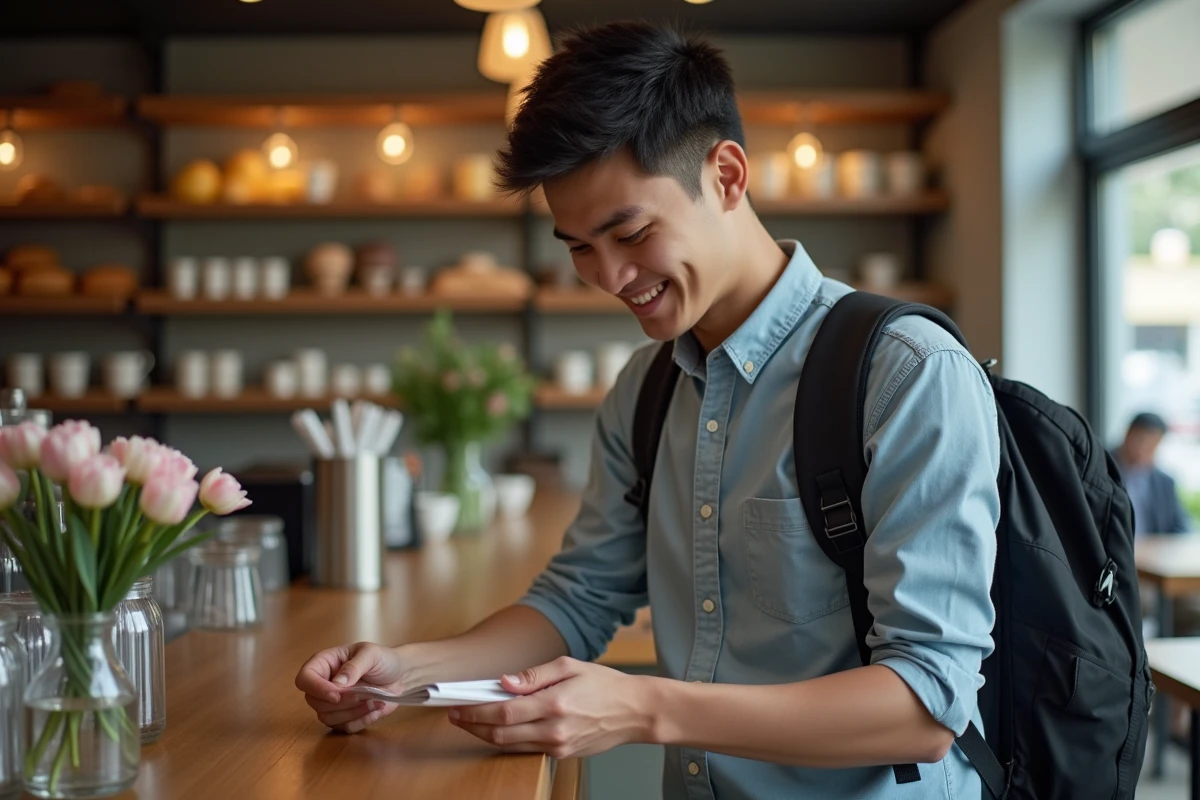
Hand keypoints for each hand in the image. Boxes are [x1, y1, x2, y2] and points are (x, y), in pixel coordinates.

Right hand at [295, 641, 406, 733]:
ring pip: (327, 718)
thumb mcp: (371, 654)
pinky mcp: (344, 718)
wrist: (400, 675)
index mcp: (325, 664)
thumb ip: (354, 666)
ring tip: (374, 701)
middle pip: (315, 702)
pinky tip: (376, 710)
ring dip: (353, 713)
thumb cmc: (382, 659)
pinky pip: (344, 728)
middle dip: (341, 702)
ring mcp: (332, 704)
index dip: (316, 689)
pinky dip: (361, 721)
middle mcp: (324, 684)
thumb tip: (337, 683)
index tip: (336, 695)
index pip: (304, 679)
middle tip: (364, 694)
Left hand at [448, 657, 654, 757]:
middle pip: (500, 734)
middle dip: (473, 726)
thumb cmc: (604, 684)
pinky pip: (526, 750)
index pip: (503, 712)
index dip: (475, 711)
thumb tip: (505, 681)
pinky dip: (507, 741)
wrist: (634, 712)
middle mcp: (553, 730)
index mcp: (554, 704)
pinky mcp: (561, 755)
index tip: (457, 705)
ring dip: (485, 736)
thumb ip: (534, 675)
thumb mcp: (570, 666)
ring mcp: (557, 746)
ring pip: (509, 746)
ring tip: (470, 723)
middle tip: (455, 715)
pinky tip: (498, 730)